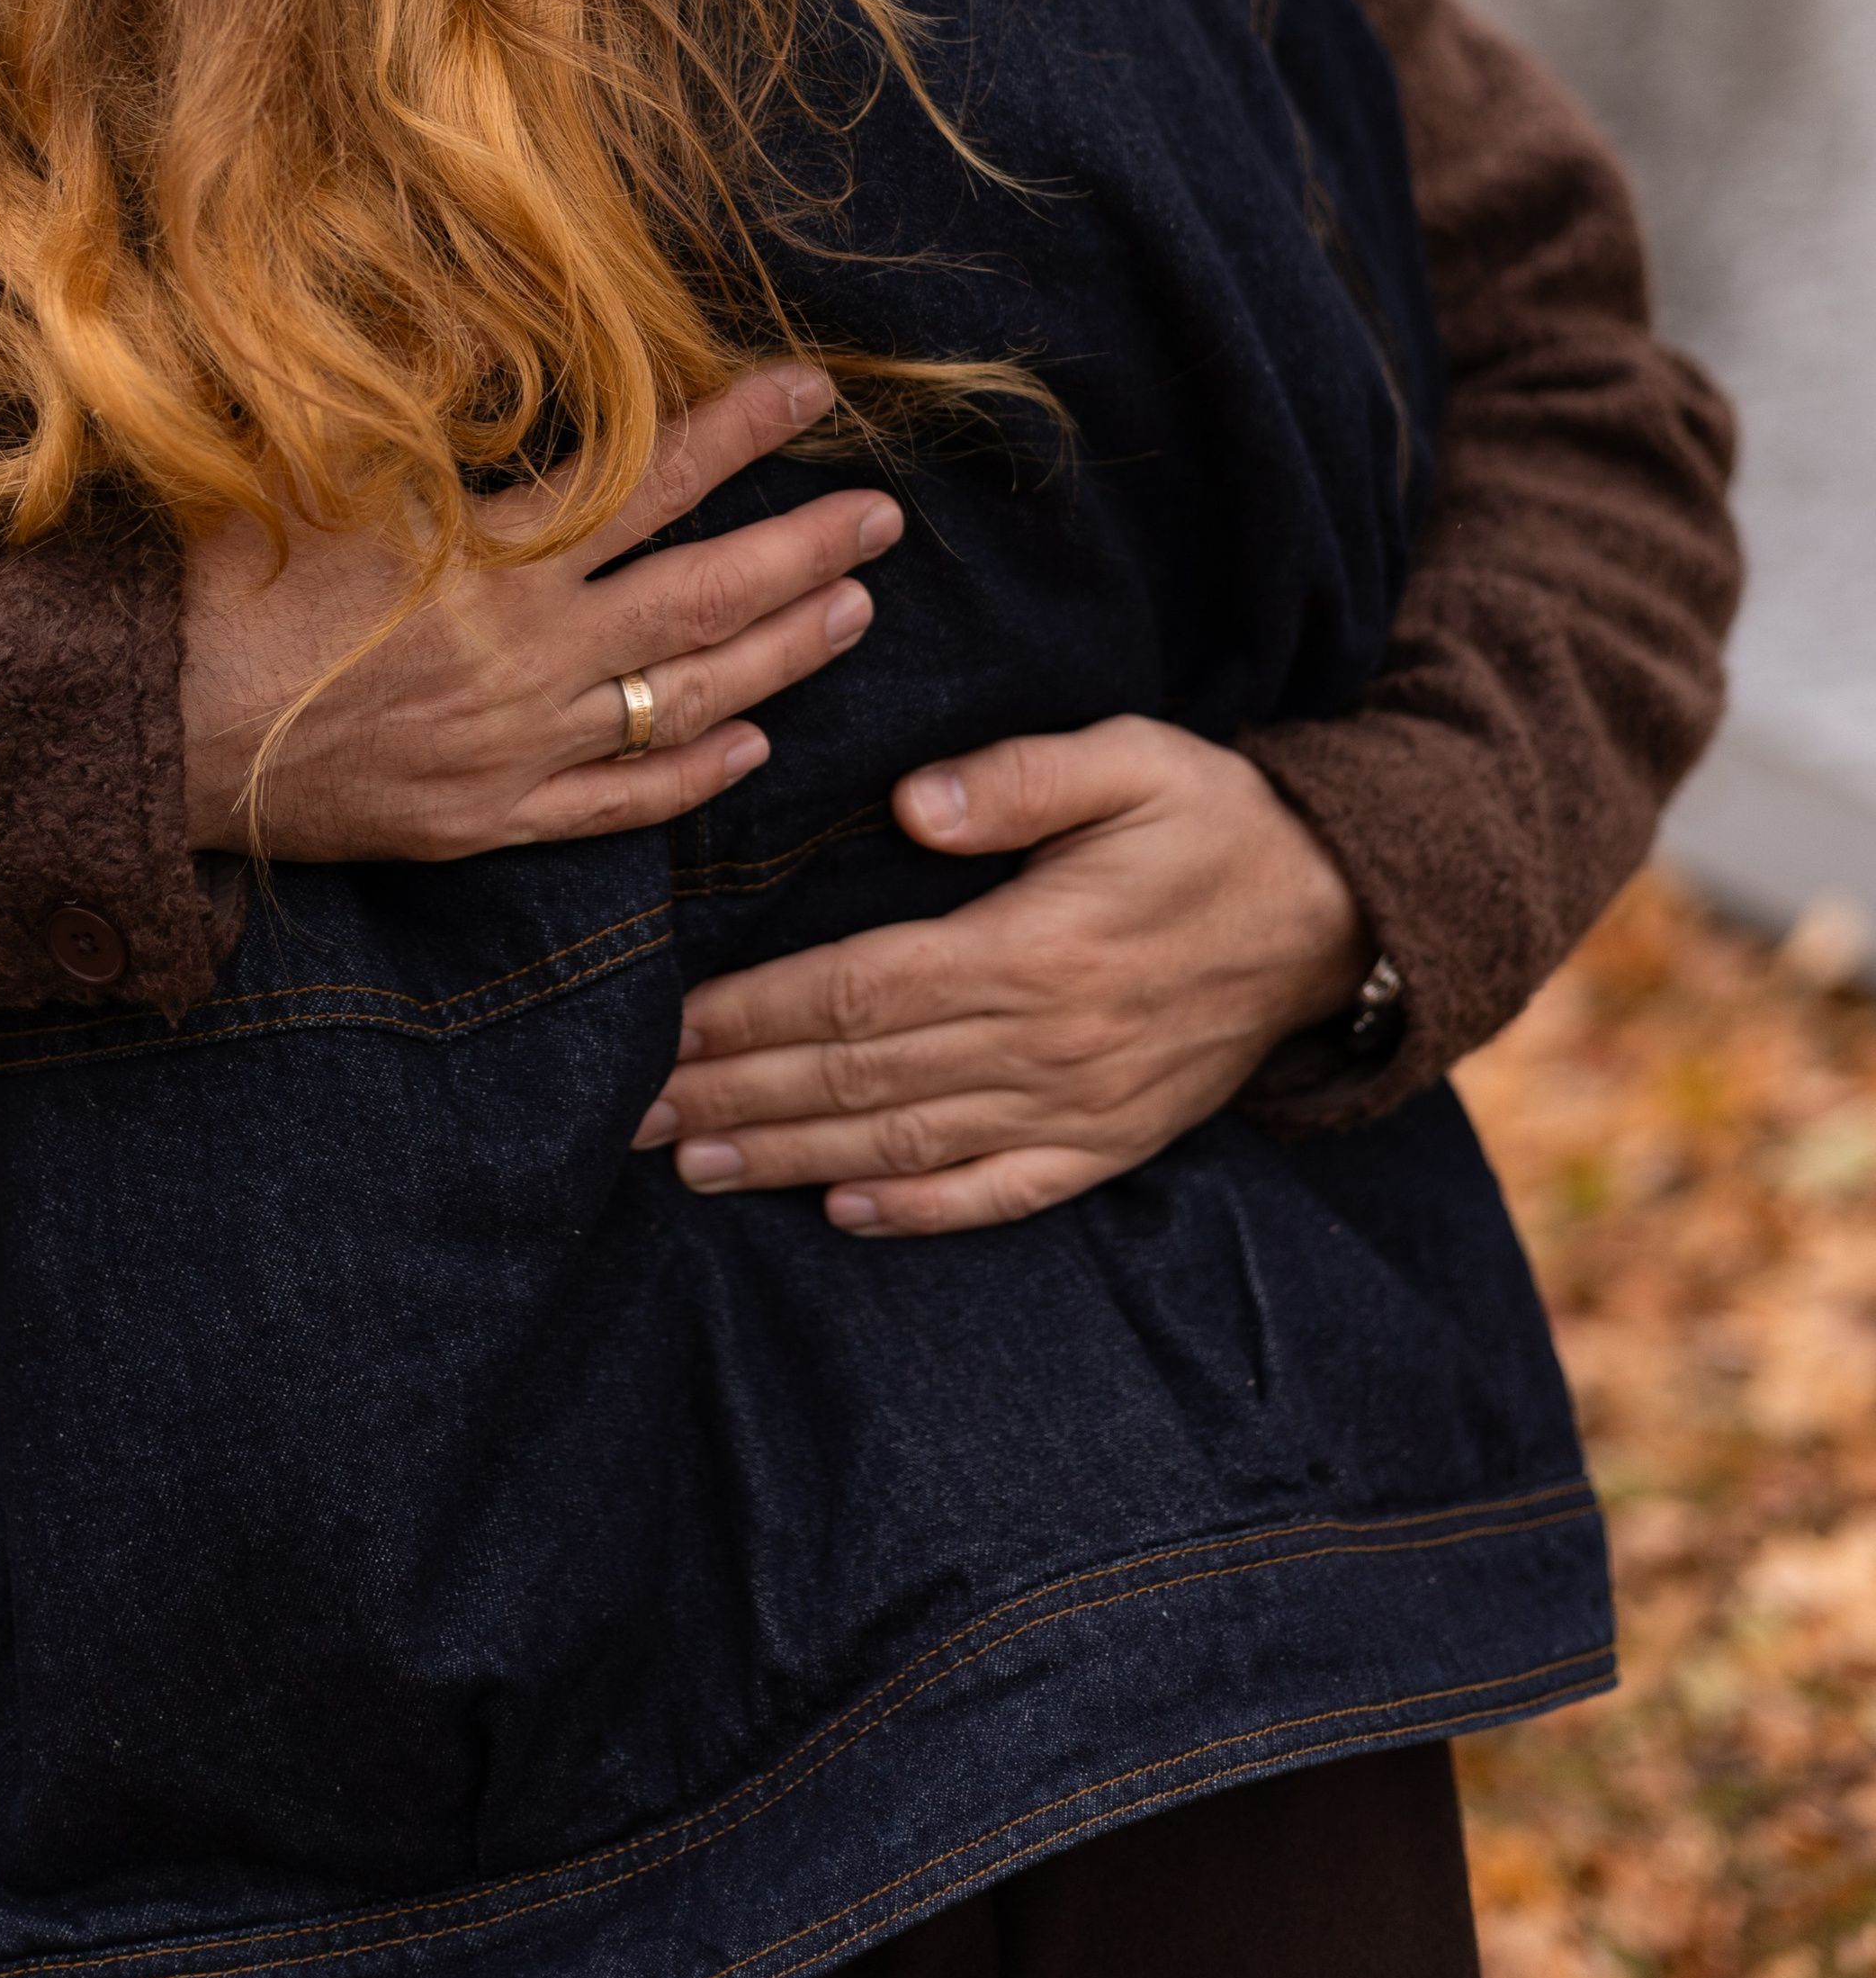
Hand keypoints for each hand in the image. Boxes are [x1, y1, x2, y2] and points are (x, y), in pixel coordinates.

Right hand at [180, 365, 900, 859]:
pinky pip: (618, 804)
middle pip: (702, 598)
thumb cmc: (217, 586)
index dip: (739, 430)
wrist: (146, 735)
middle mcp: (522, 655)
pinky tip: (751, 745)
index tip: (814, 391)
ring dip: (781, 654)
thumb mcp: (322, 471)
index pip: (650, 479)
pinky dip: (693, 772)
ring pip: (683, 701)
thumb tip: (508, 353)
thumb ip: (431, 427)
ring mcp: (513, 749)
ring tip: (854, 611)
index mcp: (488, 558)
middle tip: (883, 518)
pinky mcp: (485, 821)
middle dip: (804, 550)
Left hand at [632, 717, 1369, 1233]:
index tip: (662, 1029)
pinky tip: (843, 1217)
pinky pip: (1002, 1194)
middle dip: (735, 1097)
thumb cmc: (1219, 819)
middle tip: (629, 1117)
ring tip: (695, 1165)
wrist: (1347, 914)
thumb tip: (912, 806)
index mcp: (1038, 950)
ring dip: (793, 1160)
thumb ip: (1022, 778)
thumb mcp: (1133, 760)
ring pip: (908, 1146)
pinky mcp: (1112, 1142)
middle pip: (859, 1080)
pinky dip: (919, 1213)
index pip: (858, 991)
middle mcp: (1049, 1045)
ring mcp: (1081, 1108)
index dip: (750, 1016)